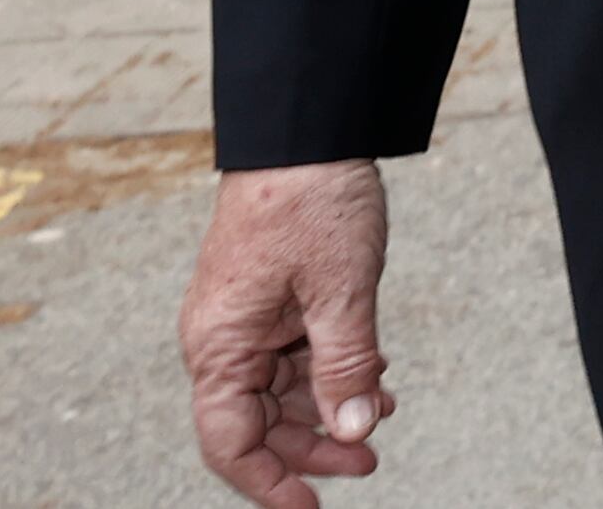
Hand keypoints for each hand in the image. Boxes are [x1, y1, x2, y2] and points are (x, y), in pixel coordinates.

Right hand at [180, 159, 393, 508]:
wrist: (309, 131)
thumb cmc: (313, 203)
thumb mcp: (342, 292)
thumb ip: (345, 368)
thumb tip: (354, 431)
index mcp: (219, 345)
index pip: (228, 443)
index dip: (268, 484)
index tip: (313, 508)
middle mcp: (222, 340)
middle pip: (257, 424)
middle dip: (312, 448)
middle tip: (371, 462)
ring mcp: (245, 320)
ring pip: (280, 392)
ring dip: (328, 410)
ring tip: (384, 413)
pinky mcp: (271, 301)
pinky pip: (294, 357)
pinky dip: (331, 374)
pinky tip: (375, 377)